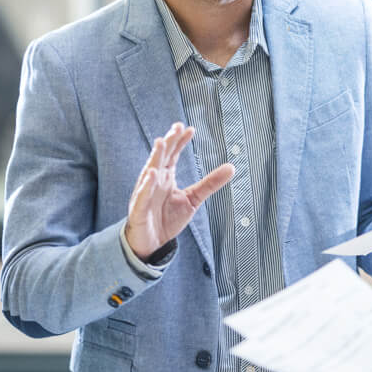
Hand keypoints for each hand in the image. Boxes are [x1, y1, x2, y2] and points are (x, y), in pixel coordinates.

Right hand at [125, 122, 233, 259]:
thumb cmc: (167, 219)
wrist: (151, 243)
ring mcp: (145, 194)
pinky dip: (146, 185)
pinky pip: (142, 196)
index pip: (173, 155)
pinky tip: (152, 174)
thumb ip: (210, 183)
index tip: (190, 129)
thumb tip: (232, 167)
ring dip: (155, 157)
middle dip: (169, 143)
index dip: (180, 142)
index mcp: (166, 177)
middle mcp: (154, 181)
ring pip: (149, 172)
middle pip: (161, 158)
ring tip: (162, 142)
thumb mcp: (193, 199)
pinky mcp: (139, 209)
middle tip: (177, 127)